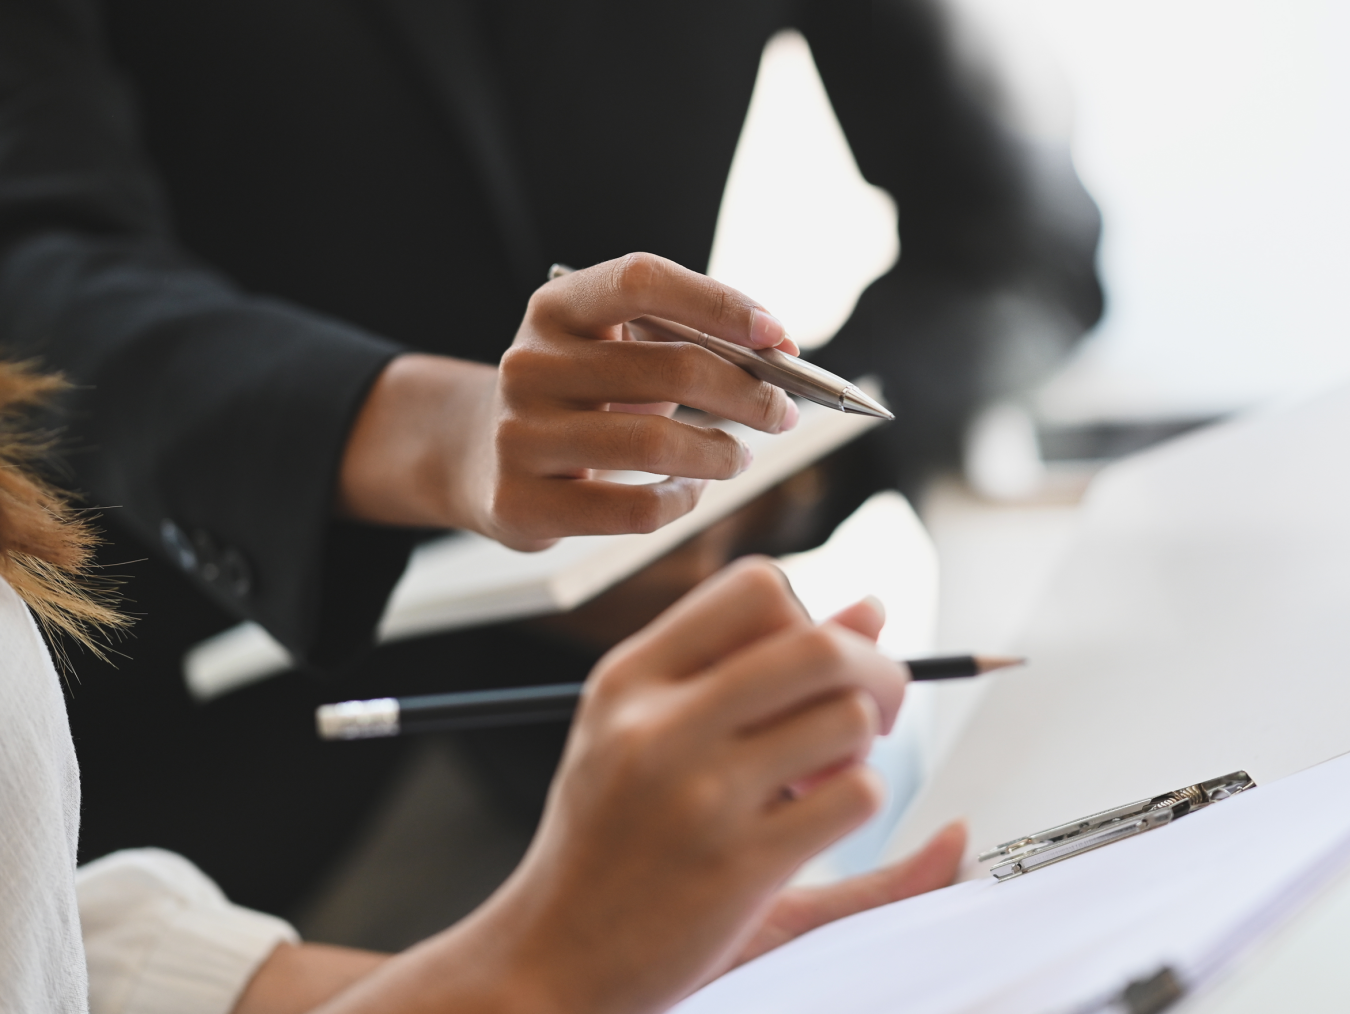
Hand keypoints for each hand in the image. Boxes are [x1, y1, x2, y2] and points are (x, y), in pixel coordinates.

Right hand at [251, 561, 961, 1013]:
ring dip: (863, 746)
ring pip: (848, 717)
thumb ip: (754, 663)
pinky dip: (859, 802)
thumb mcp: (650, 730)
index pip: (757, 587)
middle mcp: (657, 725)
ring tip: (823, 777)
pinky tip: (813, 823)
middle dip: (874, 669)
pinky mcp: (737, 867)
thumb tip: (873, 607)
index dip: (807, 618)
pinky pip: (855, 796)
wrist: (550, 956)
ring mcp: (698, 795)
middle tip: (873, 709)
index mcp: (629, 678)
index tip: (809, 668)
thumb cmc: (610, 835)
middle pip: (819, 646)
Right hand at [338, 254, 799, 549]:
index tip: (777, 335)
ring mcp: (518, 435)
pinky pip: (634, 508)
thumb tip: (778, 353)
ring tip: (739, 456)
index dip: (718, 302)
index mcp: (555, 309)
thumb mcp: (611, 352)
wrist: (478, 458)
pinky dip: (681, 501)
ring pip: (656, 444)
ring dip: (721, 453)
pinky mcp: (519, 502)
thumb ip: (681, 342)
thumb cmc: (577, 399)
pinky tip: (690, 492)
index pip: (642, 280)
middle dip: (748, 394)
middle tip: (782, 413)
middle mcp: (528, 364)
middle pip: (670, 368)